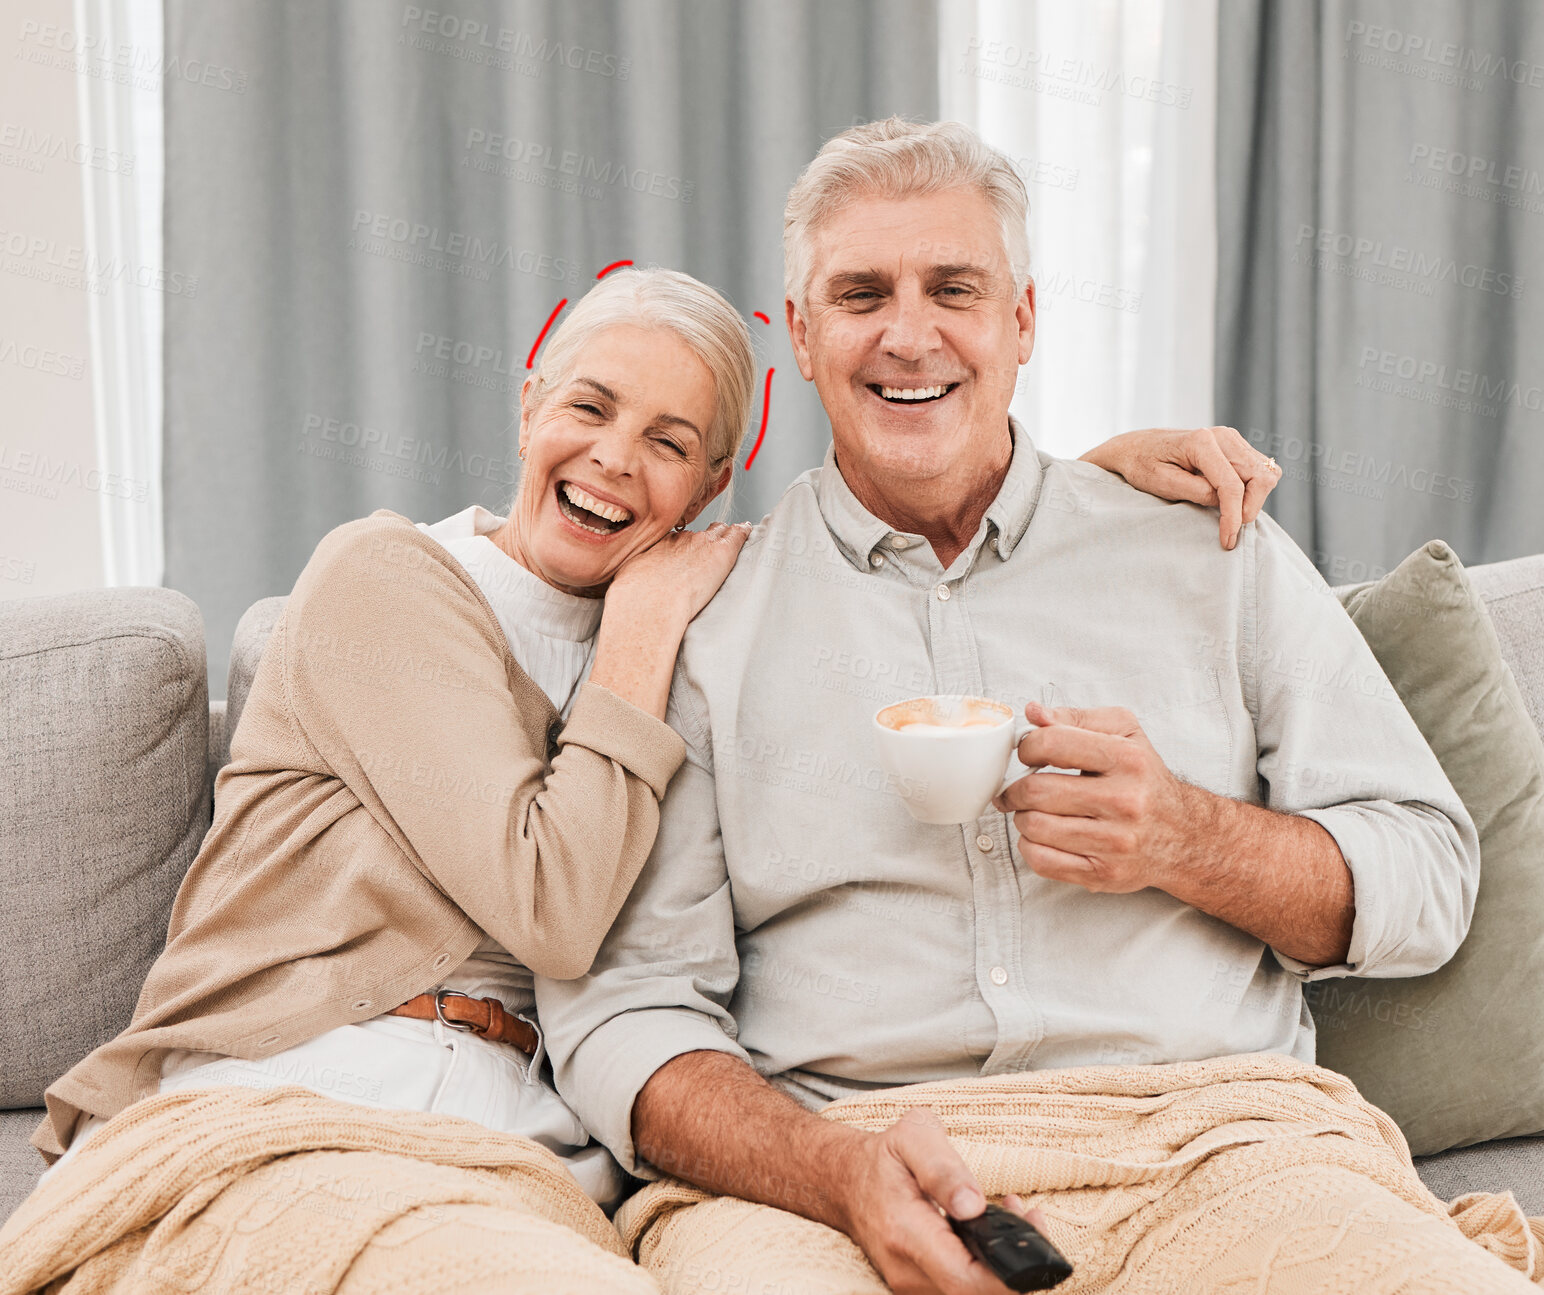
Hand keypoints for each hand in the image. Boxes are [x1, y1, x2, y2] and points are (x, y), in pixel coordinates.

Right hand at [607, 521, 750, 622]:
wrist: (649, 603)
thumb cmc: (634, 600)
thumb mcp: (626, 582)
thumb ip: (632, 579)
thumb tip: (628, 592)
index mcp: (658, 545)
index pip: (676, 539)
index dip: (683, 546)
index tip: (685, 555)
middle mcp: (680, 539)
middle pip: (698, 533)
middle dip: (704, 539)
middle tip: (710, 548)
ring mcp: (702, 543)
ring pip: (718, 532)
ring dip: (723, 536)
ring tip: (732, 538)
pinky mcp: (721, 551)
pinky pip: (737, 534)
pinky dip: (743, 532)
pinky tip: (748, 531)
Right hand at [833, 1108, 1052, 1293]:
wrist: (843, 1181)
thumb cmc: (882, 1157)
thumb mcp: (913, 1137)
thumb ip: (944, 1169)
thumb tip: (974, 1207)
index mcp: (906, 1234)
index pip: (966, 1281)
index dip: (1007, 1277)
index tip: (1029, 1240)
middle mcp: (907, 1272)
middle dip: (1014, 1264)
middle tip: (1027, 1215)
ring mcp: (911, 1285)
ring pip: (971, 1294)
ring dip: (1000, 1265)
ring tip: (1009, 1214)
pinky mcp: (918, 1287)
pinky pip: (960, 1288)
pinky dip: (984, 1267)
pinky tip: (988, 1232)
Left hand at [993, 701, 1208, 893]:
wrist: (1185, 836)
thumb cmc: (1146, 781)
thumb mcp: (1124, 734)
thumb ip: (1076, 718)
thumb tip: (1034, 713)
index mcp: (1128, 760)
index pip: (1052, 744)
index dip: (1027, 747)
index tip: (1028, 755)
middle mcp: (1125, 801)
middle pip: (1036, 791)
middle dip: (1016, 789)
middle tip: (1017, 790)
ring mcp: (1114, 842)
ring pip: (1034, 827)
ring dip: (1022, 818)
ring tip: (1032, 812)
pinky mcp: (1103, 873)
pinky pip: (1042, 861)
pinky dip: (1029, 847)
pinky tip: (1041, 837)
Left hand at [1079, 425, 1281, 549]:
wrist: (1138, 447)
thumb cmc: (1143, 465)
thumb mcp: (1161, 484)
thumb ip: (1195, 492)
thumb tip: (1224, 502)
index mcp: (1201, 441)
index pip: (1231, 485)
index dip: (1233, 517)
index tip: (1227, 540)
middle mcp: (1223, 436)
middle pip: (1259, 477)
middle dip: (1249, 509)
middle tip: (1229, 529)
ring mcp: (1232, 439)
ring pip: (1266, 474)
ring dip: (1253, 500)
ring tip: (1228, 515)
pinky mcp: (1236, 447)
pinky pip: (1260, 471)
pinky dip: (1252, 491)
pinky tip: (1230, 501)